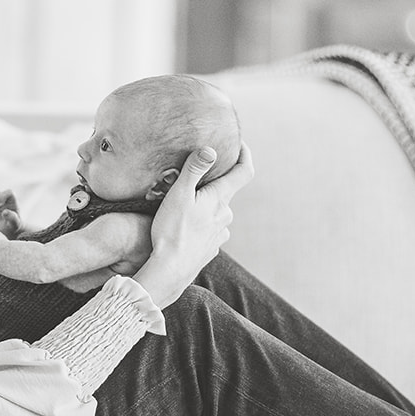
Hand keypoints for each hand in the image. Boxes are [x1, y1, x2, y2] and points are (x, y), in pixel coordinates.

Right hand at [133, 143, 253, 307]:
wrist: (169, 271)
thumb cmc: (172, 231)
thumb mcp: (179, 195)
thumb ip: (194, 169)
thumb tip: (211, 149)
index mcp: (220, 199)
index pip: (244, 172)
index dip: (245, 155)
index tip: (239, 144)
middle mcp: (226, 216)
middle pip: (225, 192)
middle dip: (212, 183)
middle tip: (191, 179)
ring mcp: (220, 234)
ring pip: (217, 212)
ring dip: (205, 206)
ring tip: (184, 206)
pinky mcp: (211, 249)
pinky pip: (210, 230)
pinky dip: (201, 225)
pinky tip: (184, 228)